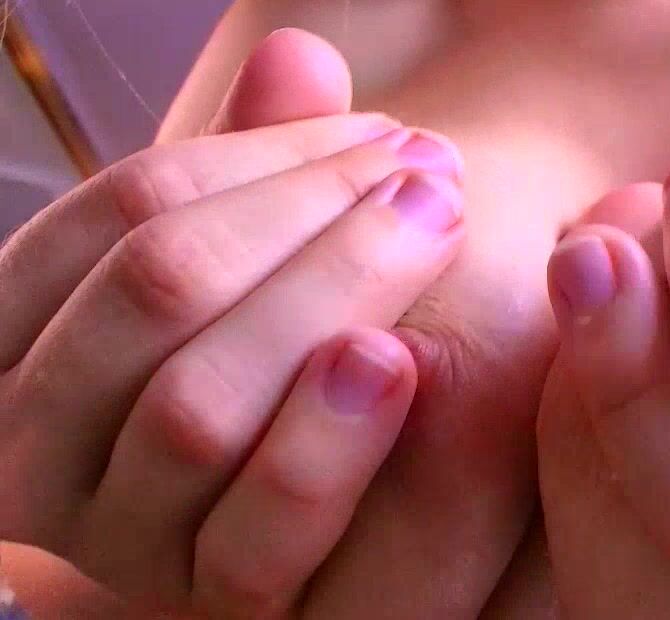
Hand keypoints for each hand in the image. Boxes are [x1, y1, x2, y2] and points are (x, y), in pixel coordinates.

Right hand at [0, 30, 464, 616]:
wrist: (325, 541)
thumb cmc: (279, 372)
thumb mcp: (252, 281)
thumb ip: (264, 184)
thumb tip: (300, 53)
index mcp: (23, 338)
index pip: (124, 213)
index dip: (263, 154)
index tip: (383, 130)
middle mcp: (36, 445)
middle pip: (160, 289)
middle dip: (310, 212)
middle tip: (431, 175)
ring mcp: (119, 538)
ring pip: (198, 405)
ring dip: (328, 297)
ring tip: (433, 225)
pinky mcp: (214, 606)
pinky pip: (257, 536)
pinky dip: (328, 441)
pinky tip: (404, 361)